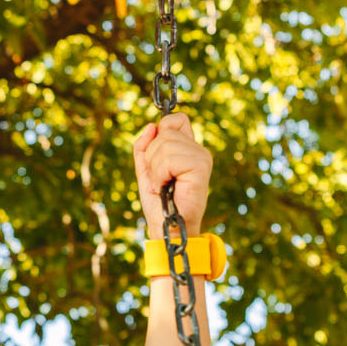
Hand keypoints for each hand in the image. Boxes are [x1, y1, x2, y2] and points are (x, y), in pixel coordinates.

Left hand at [133, 114, 212, 238]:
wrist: (168, 225)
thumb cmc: (159, 201)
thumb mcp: (145, 169)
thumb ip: (144, 146)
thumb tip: (151, 126)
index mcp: (188, 148)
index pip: (176, 120)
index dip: (162, 130)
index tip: (156, 155)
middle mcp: (198, 150)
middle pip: (165, 132)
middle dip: (151, 157)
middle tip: (158, 179)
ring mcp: (202, 157)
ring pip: (165, 145)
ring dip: (155, 169)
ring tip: (162, 185)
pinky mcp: (201, 167)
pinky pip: (170, 159)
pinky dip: (160, 175)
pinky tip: (166, 188)